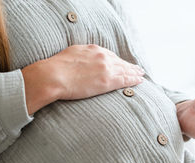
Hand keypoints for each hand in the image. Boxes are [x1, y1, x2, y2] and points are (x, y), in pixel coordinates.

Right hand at [21, 44, 144, 113]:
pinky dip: (133, 80)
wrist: (54, 76)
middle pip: (120, 62)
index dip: (118, 60)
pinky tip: (139, 81)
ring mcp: (106, 69)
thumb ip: (82, 56)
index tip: (123, 63)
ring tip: (140, 75)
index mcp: (93, 50)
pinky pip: (124, 80)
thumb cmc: (57, 67)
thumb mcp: (71, 54)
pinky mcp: (106, 81)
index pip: (110, 56)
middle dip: (129, 66)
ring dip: (134, 73)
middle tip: (138, 69)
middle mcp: (102, 57)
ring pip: (125, 70)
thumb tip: (83, 60)